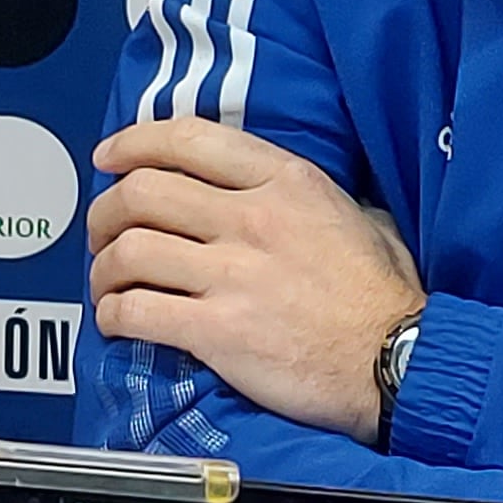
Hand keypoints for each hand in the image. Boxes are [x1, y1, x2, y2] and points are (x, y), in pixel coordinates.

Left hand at [84, 115, 423, 440]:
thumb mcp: (357, 214)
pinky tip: (118, 321)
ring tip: (107, 284)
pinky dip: (114, 314)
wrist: (400, 362)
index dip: (132, 144)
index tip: (110, 158)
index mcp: (285, 181)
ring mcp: (234, 275)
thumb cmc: (383, 296)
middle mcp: (253, 219)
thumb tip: (260, 186)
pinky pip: (138, 311)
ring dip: (103, 269)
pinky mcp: (220, 331)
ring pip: (129, 251)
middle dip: (105, 212)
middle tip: (102, 233)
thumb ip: (301, 193)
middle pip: (141, 193)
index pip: (186, 140)